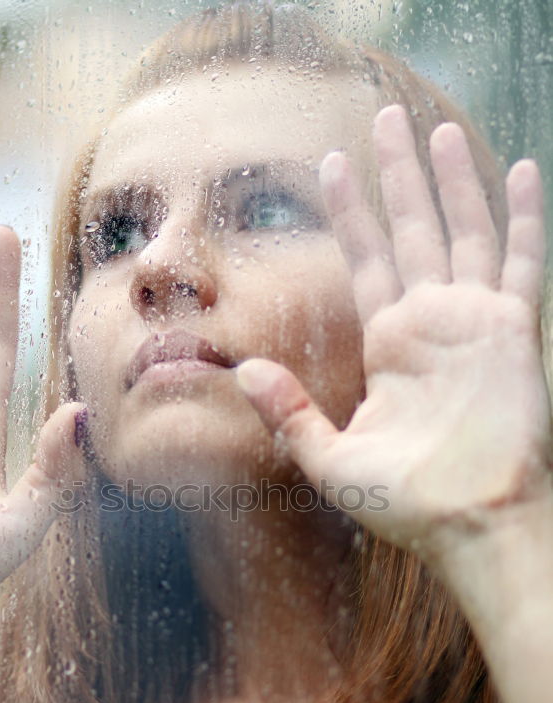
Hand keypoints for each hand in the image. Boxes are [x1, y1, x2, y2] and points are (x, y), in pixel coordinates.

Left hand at [237, 104, 550, 559]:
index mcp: (388, 345)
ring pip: (463, 230)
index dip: (349, 212)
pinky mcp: (513, 331)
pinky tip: (519, 168)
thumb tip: (240, 370)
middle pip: (410, 230)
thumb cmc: (403, 504)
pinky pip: (521, 261)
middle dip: (395, 175)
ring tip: (435, 128)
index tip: (329, 164)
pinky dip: (521, 216)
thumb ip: (287, 412)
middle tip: (383, 117)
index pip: (364, 260)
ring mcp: (473, 322)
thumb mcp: (329, 458)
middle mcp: (430, 323)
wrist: (468, 526)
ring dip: (451, 179)